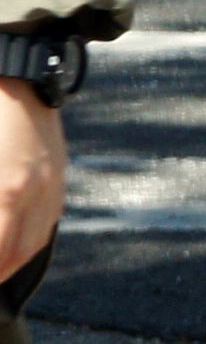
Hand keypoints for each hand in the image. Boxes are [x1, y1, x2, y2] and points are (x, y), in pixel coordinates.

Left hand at [0, 80, 57, 287]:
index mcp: (8, 191)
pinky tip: (14, 246)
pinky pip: (48, 222)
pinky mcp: (58, 178)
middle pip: (15, 253)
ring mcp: (51, 186)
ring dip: (12, 263)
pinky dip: (30, 241)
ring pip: (34, 242)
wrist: (18, 80)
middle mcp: (34, 194)